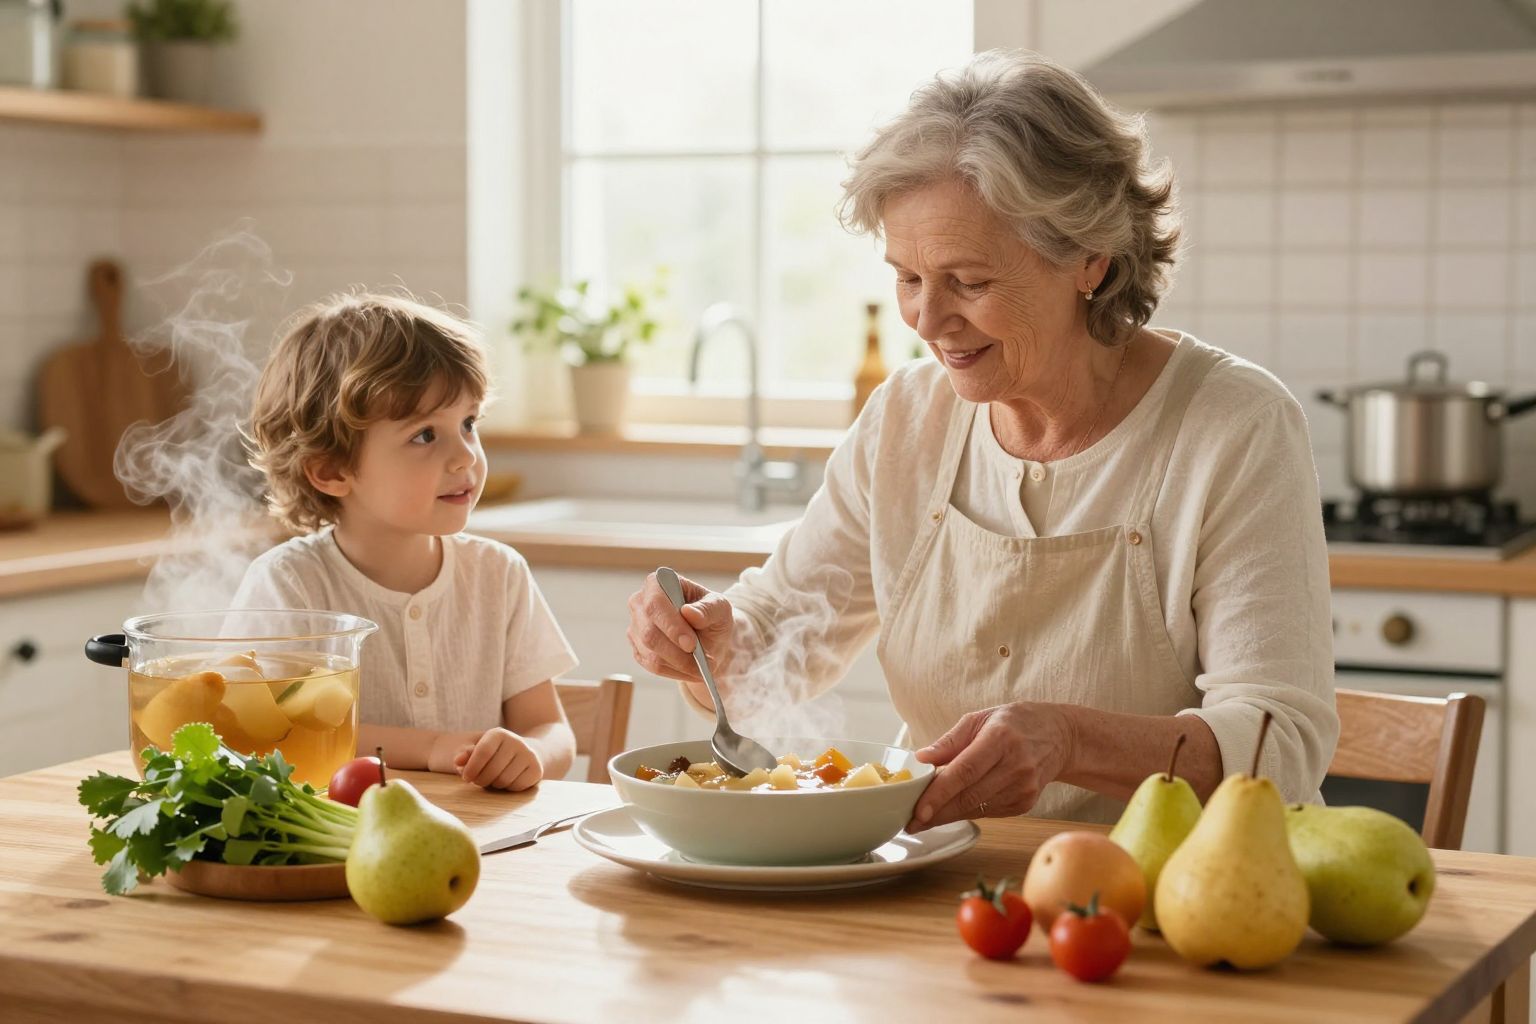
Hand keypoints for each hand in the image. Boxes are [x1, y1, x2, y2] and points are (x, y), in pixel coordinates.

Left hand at [453, 728, 543, 790]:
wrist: (524, 753)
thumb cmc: (494, 753)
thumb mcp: (479, 749)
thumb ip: (466, 754)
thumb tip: (457, 761)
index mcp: (499, 734)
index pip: (483, 752)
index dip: (472, 768)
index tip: (465, 778)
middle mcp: (516, 742)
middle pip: (492, 770)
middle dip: (481, 780)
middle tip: (477, 781)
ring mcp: (529, 755)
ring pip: (503, 780)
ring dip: (494, 785)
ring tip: (492, 779)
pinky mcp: (537, 769)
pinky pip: (516, 787)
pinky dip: (508, 788)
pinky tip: (506, 781)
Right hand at [626, 570, 737, 684]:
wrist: (707, 633)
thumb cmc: (711, 613)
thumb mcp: (719, 607)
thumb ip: (707, 609)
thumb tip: (689, 613)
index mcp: (657, 583)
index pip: (655, 604)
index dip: (671, 626)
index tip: (691, 644)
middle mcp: (640, 603)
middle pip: (649, 633)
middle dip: (677, 652)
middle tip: (700, 663)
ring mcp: (636, 627)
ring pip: (650, 653)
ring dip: (679, 664)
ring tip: (701, 667)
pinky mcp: (638, 648)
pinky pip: (651, 666)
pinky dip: (674, 671)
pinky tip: (690, 669)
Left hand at [907, 703, 1073, 832]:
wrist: (1060, 736)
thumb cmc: (1014, 723)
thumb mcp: (980, 718)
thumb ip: (949, 741)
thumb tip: (921, 759)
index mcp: (1000, 738)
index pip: (965, 771)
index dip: (940, 793)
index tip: (918, 809)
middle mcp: (1016, 765)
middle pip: (969, 796)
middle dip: (937, 812)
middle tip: (911, 821)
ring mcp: (1023, 788)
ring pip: (977, 809)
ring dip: (948, 815)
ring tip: (924, 817)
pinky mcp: (1025, 803)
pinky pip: (988, 813)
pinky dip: (967, 812)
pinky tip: (952, 810)